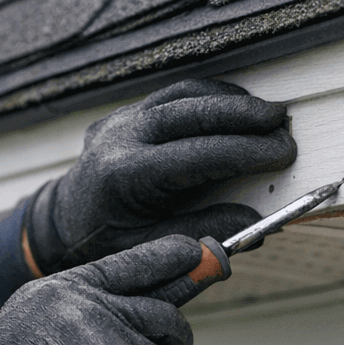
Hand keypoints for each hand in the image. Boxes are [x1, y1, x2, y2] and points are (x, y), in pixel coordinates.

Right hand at [0, 236, 201, 344]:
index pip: (130, 265)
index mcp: (67, 290)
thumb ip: (77, 315)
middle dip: (178, 335)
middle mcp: (95, 309)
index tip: (195, 250)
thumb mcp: (31, 324)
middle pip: (163, 315)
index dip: (166, 258)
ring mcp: (115, 342)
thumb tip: (128, 318)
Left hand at [25, 79, 296, 274]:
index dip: (244, 152)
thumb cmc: (105, 241)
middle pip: (189, 112)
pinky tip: (236, 107)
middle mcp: (119, 138)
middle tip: (282, 122)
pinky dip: (208, 98)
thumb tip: (255, 226)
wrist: (61, 222)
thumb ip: (199, 236)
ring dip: (228, 100)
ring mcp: (120, 121)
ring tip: (267, 113)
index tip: (282, 153)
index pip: (195, 155)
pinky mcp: (126, 114)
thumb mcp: (148, 249)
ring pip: (181, 95)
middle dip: (242, 115)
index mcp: (123, 176)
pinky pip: (171, 96)